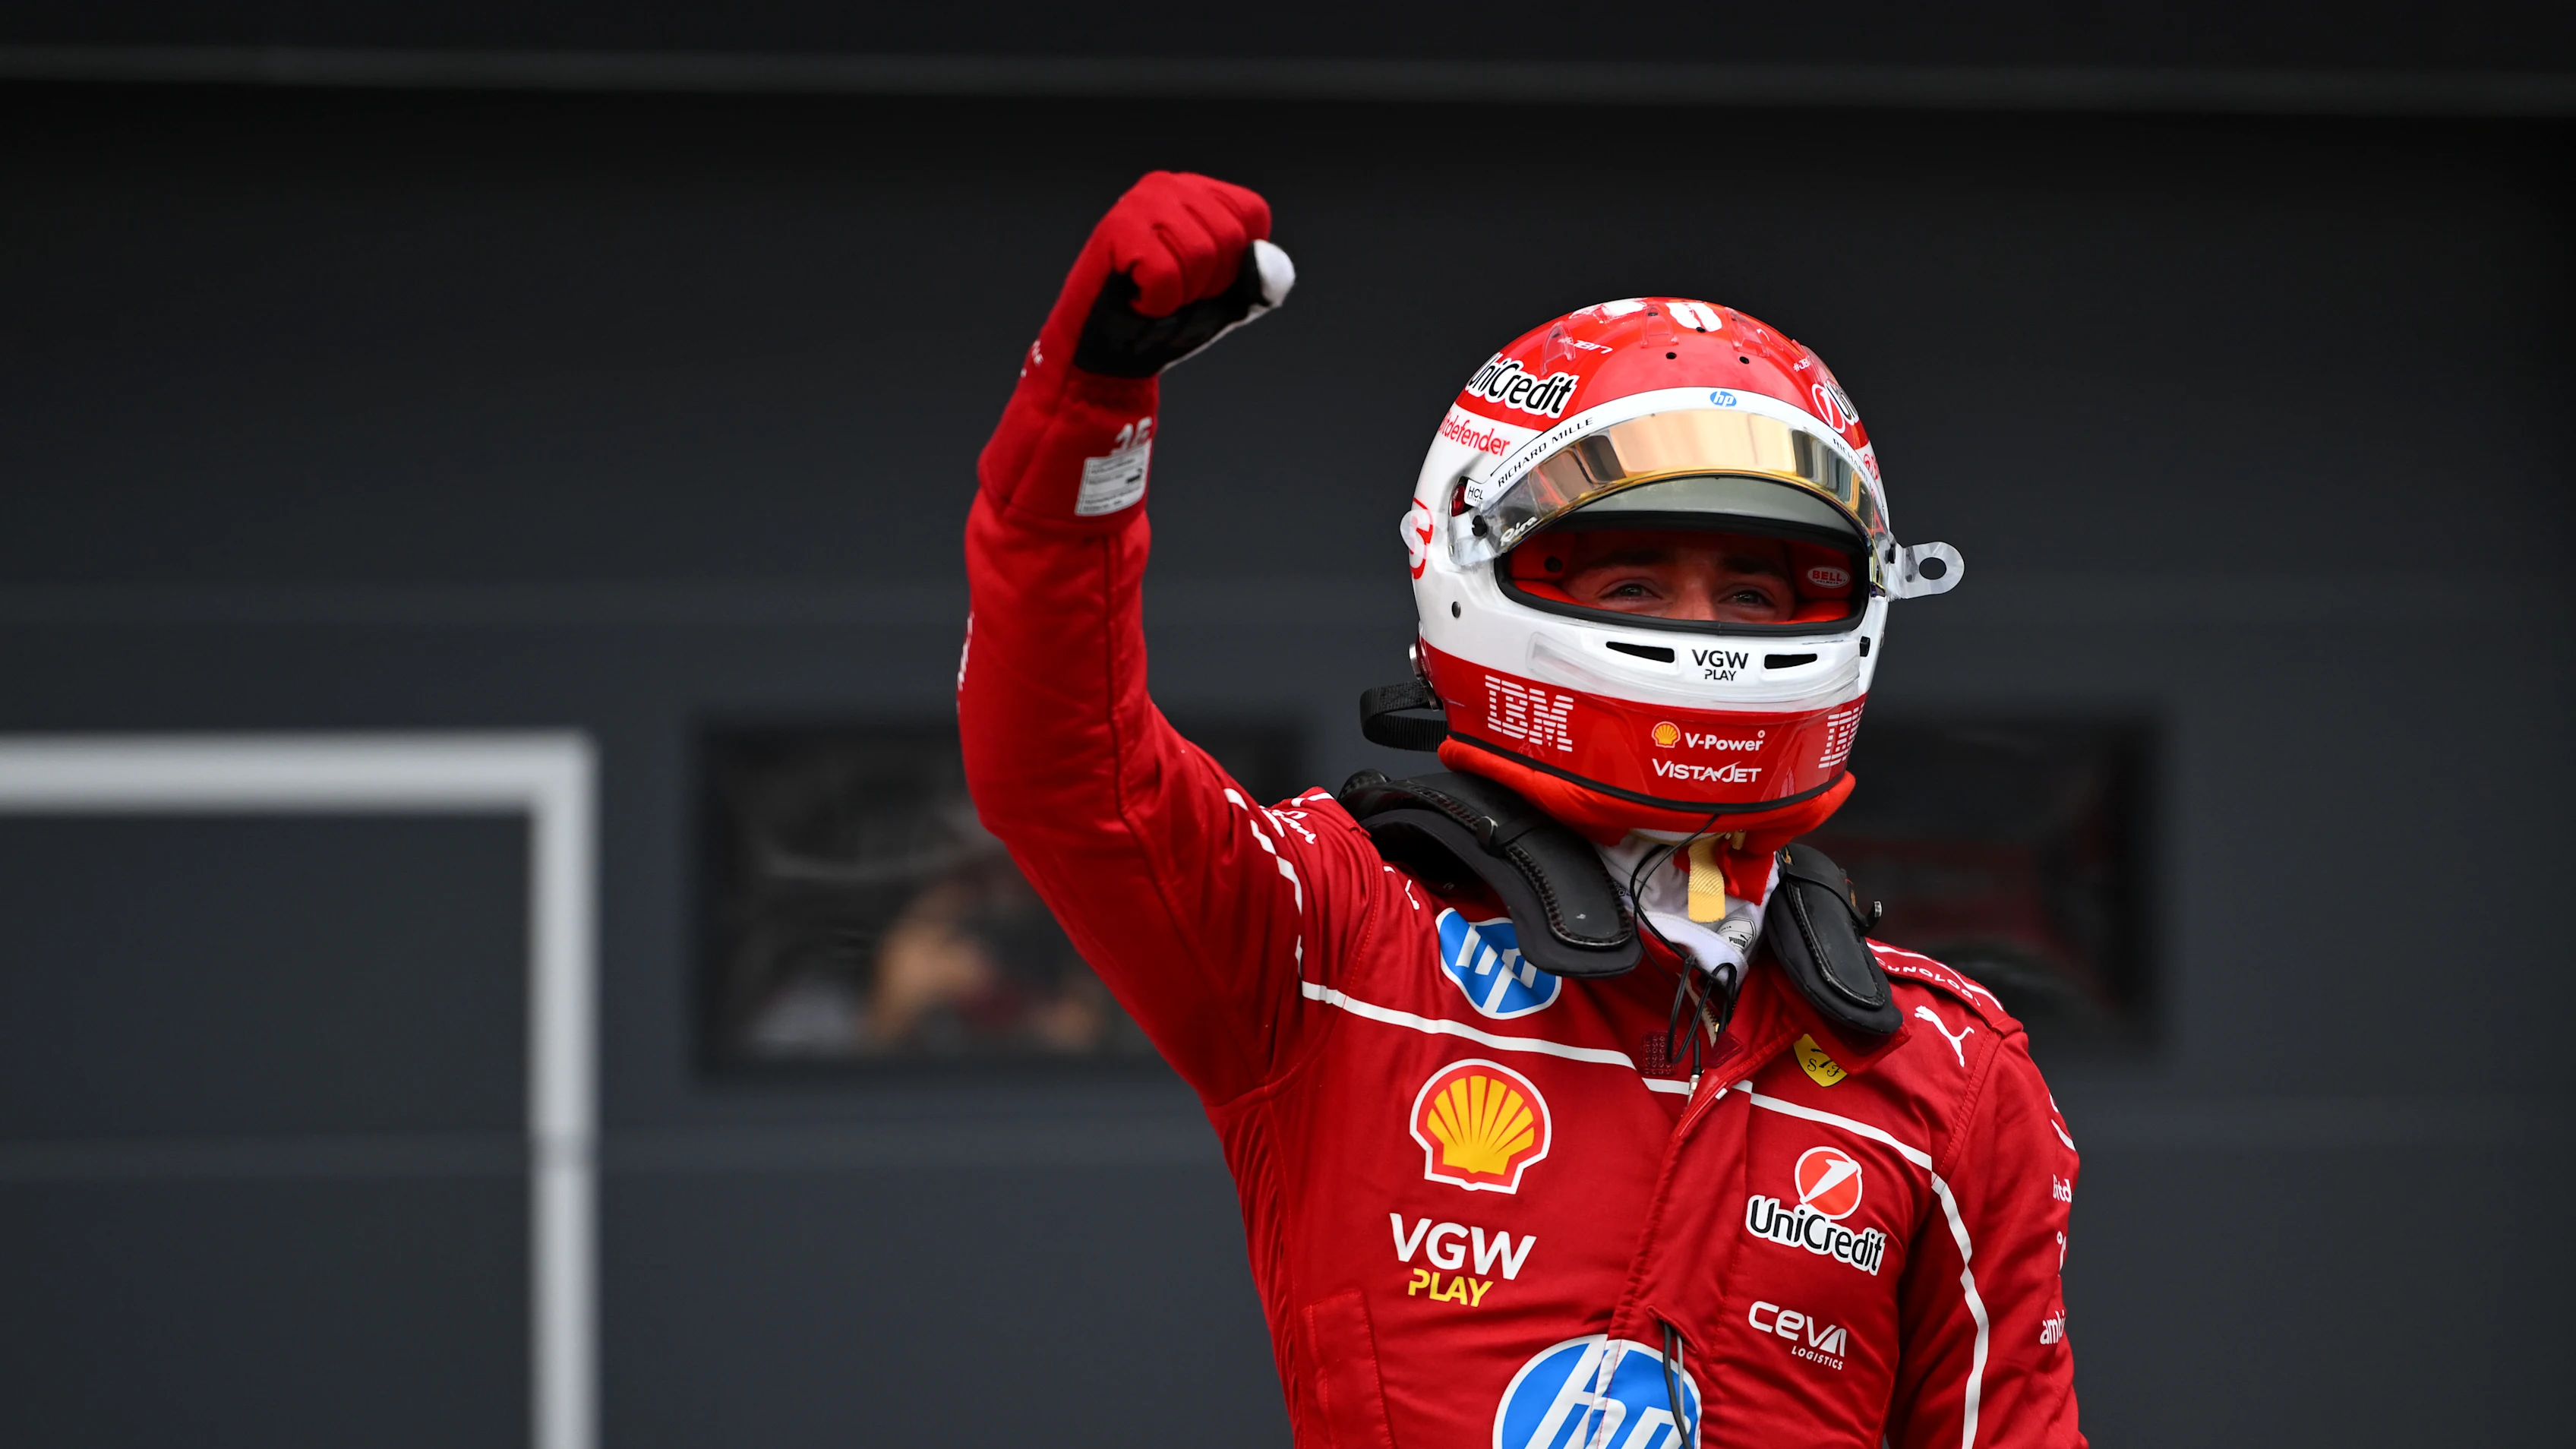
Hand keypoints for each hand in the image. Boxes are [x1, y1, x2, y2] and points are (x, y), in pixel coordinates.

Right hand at [1039, 171, 1295, 378]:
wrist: (1109, 354)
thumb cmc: (1167, 321)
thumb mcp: (1231, 303)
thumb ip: (1263, 283)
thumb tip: (1260, 256)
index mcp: (1202, 194)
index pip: (1253, 213)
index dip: (1237, 264)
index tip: (1203, 281)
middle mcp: (1171, 186)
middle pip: (1229, 237)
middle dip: (1209, 284)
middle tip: (1174, 292)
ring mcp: (1141, 202)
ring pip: (1199, 255)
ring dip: (1182, 296)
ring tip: (1154, 295)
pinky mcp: (1116, 228)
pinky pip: (1164, 274)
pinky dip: (1156, 303)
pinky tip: (1135, 299)